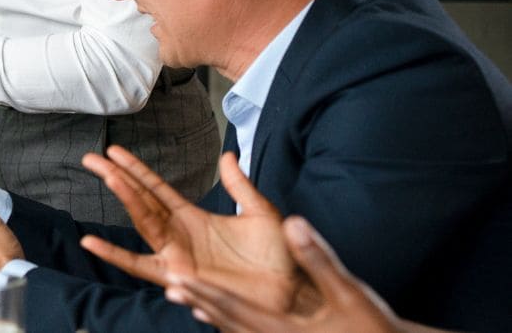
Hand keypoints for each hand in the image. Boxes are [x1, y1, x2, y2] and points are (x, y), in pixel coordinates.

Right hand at [81, 148, 297, 314]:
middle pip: (140, 200)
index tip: (114, 151)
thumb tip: (228, 155)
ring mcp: (175, 255)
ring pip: (142, 222)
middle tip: (91, 157)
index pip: (156, 188)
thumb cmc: (279, 258)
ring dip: (125, 199)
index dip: (136, 169)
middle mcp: (178, 235)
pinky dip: (115, 254)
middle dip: (117, 177)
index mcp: (194, 218)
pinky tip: (92, 243)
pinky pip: (139, 265)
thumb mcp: (261, 213)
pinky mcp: (177, 276)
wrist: (291, 291)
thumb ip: (240, 186)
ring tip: (107, 176)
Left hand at [168, 216, 430, 332]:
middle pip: (229, 322)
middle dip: (199, 303)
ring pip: (237, 331)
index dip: (204, 293)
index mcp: (283, 329)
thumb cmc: (373, 326)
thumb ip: (316, 258)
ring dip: (211, 314)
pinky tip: (222, 316)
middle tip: (169, 286)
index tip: (178, 279)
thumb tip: (293, 222)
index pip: (234, 308)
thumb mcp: (349, 291)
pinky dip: (232, 324)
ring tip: (186, 298)